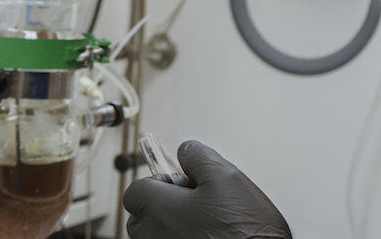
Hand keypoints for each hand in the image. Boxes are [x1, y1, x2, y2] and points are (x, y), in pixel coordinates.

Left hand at [124, 141, 291, 238]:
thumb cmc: (245, 230)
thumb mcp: (225, 177)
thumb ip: (198, 157)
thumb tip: (185, 151)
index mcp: (159, 211)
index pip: (135, 191)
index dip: (159, 181)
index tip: (182, 181)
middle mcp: (154, 237)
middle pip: (144, 216)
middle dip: (165, 205)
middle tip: (199, 203)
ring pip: (160, 234)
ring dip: (177, 224)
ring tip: (211, 222)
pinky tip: (215, 237)